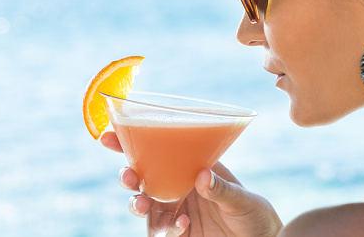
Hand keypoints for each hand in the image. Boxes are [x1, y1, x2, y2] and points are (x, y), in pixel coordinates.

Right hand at [101, 131, 282, 235]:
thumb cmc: (254, 213)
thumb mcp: (243, 199)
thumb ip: (223, 189)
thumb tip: (202, 176)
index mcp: (190, 166)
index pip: (158, 150)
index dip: (131, 143)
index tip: (109, 136)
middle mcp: (178, 186)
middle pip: (143, 177)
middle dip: (128, 175)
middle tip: (129, 177)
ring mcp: (175, 211)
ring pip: (144, 204)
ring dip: (138, 204)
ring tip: (145, 205)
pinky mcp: (177, 233)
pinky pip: (160, 230)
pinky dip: (166, 228)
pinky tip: (183, 225)